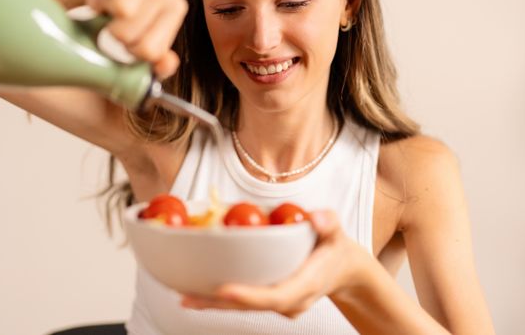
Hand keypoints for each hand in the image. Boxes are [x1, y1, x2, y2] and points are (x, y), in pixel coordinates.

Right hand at [85, 0, 187, 79]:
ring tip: (108, 9)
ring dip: (105, 17)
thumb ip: (157, 62)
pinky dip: (92, 2)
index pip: (151, 51)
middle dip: (118, 35)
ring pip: (123, 11)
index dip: (131, 52)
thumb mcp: (137, 45)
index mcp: (174, 7)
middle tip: (115, 23)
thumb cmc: (116, 16)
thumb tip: (168, 64)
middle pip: (133, 33)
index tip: (130, 40)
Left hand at [180, 210, 364, 317]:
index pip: (277, 296)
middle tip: (187, 297)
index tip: (225, 290)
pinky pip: (243, 301)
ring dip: (213, 303)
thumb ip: (328, 222)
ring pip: (243, 307)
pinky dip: (219, 297)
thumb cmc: (334, 247)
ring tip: (183, 294)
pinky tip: (195, 289)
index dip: (250, 295)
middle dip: (219, 303)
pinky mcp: (269, 300)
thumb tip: (317, 217)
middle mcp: (290, 301)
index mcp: (306, 284)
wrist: (341, 270)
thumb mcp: (336, 231)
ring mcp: (280, 304)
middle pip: (252, 307)